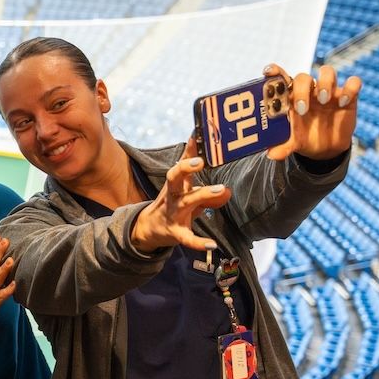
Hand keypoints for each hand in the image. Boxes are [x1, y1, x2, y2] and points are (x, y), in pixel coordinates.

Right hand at [131, 137, 233, 252]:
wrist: (149, 230)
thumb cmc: (173, 208)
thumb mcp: (188, 196)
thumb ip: (209, 193)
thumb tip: (228, 191)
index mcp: (176, 184)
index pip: (181, 163)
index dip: (189, 150)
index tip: (197, 134)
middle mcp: (173, 195)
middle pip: (175, 177)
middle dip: (186, 168)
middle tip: (202, 161)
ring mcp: (173, 213)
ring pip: (187, 201)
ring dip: (204, 194)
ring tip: (222, 190)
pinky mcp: (176, 232)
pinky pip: (186, 237)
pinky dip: (197, 242)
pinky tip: (211, 244)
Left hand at [264, 63, 361, 160]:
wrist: (324, 147)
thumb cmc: (303, 137)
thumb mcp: (292, 143)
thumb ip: (282, 147)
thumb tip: (271, 155)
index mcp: (290, 98)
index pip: (281, 78)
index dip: (274, 71)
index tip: (268, 72)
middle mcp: (308, 91)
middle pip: (303, 77)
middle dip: (301, 89)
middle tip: (302, 108)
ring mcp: (328, 92)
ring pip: (327, 72)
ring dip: (325, 83)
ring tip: (324, 100)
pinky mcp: (347, 97)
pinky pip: (353, 83)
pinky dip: (349, 89)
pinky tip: (343, 102)